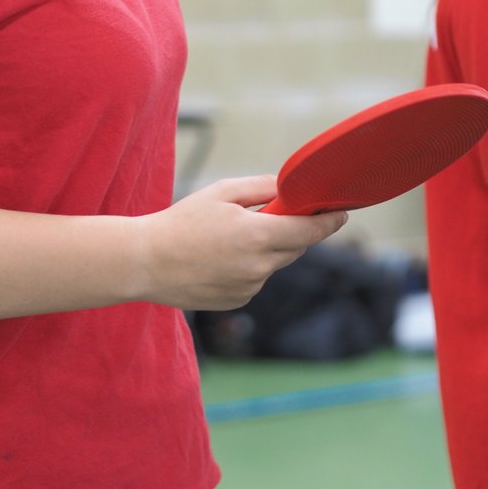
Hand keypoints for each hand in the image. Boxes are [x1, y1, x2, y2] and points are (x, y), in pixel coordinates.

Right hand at [134, 175, 347, 311]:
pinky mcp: (237, 301)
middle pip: (295, 247)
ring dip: (266, 250)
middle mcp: (259, 267)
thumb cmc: (180, 222)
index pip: (309, 231)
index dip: (329, 222)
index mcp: (257, 236)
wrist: (145, 262)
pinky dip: (248, 267)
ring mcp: (249, 287)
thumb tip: (288, 189)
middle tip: (274, 216)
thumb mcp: (220, 192)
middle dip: (292, 231)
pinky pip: (255, 280)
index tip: (341, 213)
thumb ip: (261, 187)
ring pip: (273, 264)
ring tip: (228, 238)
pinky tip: (219, 258)